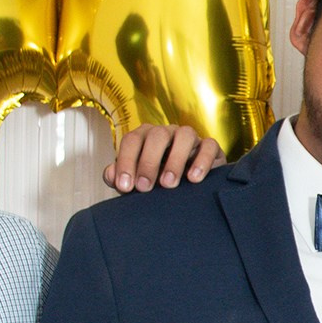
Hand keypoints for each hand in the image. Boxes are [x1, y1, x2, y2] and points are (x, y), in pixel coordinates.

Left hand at [104, 125, 222, 191]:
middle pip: (157, 135)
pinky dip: (202, 161)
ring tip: (169, 184)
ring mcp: (190, 138)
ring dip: (175, 160)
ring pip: (184, 135)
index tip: (125, 187)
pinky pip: (208, 146)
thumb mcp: (137, 181)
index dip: (126, 162)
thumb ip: (121, 177)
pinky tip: (194, 179)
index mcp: (145, 137)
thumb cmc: (158, 182)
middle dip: (149, 162)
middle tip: (145, 187)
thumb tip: (111, 175)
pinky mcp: (210, 147)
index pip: (132, 140)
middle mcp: (167, 133)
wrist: (190, 189)